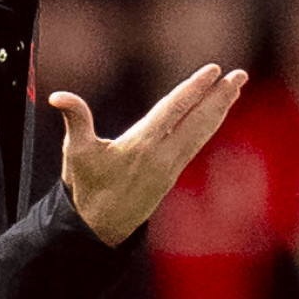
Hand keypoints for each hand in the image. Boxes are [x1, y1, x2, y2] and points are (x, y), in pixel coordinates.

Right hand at [54, 64, 245, 245]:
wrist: (100, 227)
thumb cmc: (87, 187)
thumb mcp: (75, 153)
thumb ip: (75, 120)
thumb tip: (58, 96)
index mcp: (141, 146)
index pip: (173, 111)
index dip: (194, 89)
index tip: (213, 71)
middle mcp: (162, 156)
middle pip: (197, 120)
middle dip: (220, 97)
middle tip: (240, 75)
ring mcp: (170, 166)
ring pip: (201, 132)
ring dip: (220, 109)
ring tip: (236, 88)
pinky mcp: (172, 174)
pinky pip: (196, 143)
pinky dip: (209, 125)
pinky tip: (217, 113)